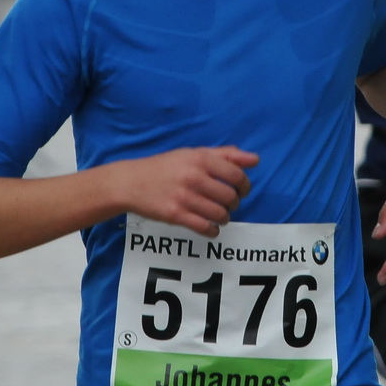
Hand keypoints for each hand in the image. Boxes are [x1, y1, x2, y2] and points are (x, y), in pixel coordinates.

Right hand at [115, 146, 258, 237]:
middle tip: (228, 203)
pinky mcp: (175, 215)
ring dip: (224, 218)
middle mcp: (193, 177)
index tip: (242, 191)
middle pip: (230, 196)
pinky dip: (213, 231)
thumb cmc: (165, 167)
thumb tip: (254, 159)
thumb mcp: (193, 154)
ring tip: (219, 215)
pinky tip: (210, 227)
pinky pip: (205, 228)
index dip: (245, 185)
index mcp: (200, 159)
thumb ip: (225, 155)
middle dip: (234, 203)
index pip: (236, 175)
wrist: (130, 182)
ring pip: (220, 214)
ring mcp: (184, 197)